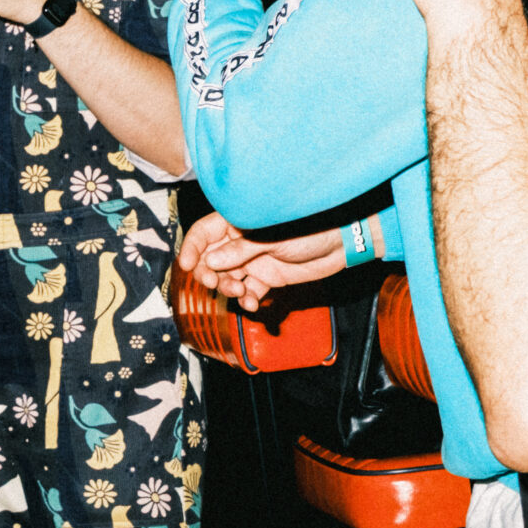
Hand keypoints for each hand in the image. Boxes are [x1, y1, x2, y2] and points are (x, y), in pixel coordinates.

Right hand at [177, 213, 347, 311]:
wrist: (342, 243)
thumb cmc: (311, 228)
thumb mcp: (272, 238)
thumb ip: (241, 250)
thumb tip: (210, 262)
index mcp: (238, 223)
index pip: (205, 233)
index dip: (192, 248)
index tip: (185, 266)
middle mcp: (242, 242)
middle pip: (211, 259)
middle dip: (208, 274)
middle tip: (216, 284)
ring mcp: (254, 260)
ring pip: (228, 277)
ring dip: (229, 289)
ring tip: (241, 293)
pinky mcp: (268, 277)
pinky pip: (249, 291)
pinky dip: (247, 300)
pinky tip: (253, 304)